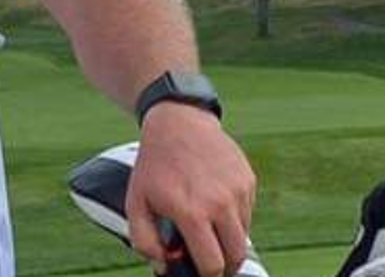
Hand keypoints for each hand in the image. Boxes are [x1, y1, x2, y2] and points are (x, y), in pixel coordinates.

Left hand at [125, 102, 255, 276]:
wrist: (177, 123)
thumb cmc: (155, 166)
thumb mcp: (136, 202)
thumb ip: (144, 241)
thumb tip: (165, 266)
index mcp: (192, 212)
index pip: (212, 264)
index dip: (207, 274)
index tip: (200, 270)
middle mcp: (220, 203)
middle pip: (237, 256)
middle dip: (225, 265)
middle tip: (211, 261)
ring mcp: (237, 190)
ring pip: (244, 235)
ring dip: (230, 240)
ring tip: (209, 228)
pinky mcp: (248, 179)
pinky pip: (247, 212)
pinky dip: (235, 217)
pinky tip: (216, 203)